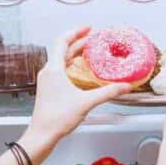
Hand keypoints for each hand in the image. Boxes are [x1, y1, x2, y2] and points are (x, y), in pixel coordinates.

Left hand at [26, 27, 131, 143]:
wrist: (42, 135)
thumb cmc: (56, 119)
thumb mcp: (86, 103)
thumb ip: (107, 93)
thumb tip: (124, 86)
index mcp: (54, 70)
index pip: (62, 41)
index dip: (76, 32)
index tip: (88, 29)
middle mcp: (48, 73)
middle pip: (62, 49)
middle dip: (78, 42)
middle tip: (92, 39)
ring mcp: (47, 81)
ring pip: (60, 60)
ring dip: (74, 54)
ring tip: (88, 52)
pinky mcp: (48, 90)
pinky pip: (59, 71)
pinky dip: (70, 66)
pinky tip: (80, 73)